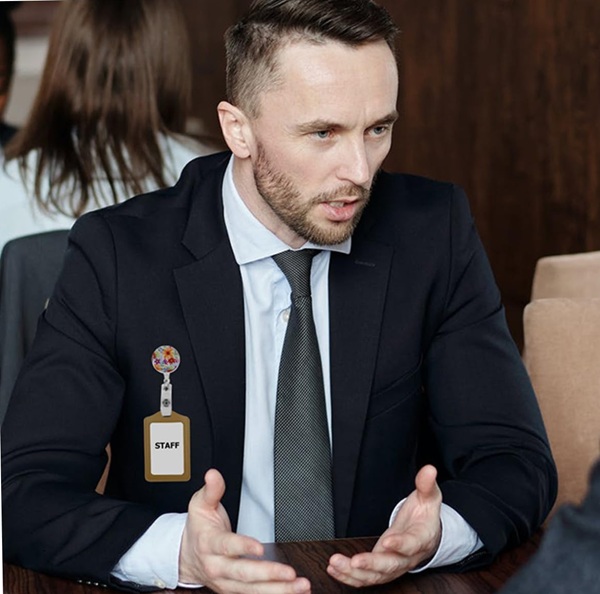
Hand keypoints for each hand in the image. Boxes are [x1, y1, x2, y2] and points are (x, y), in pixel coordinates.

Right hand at [179, 468, 310, 592]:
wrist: (185, 556)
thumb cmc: (198, 529)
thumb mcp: (200, 505)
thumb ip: (211, 490)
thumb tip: (213, 475)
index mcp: (209, 544)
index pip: (227, 546)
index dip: (243, 547)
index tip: (260, 548)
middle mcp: (218, 567)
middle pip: (243, 574)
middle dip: (268, 575)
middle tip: (289, 573)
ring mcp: (226, 582)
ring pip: (252, 590)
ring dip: (278, 590)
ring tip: (299, 585)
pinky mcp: (234, 590)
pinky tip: (294, 592)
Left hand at [327, 464, 441, 587]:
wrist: (428, 535)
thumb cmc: (425, 516)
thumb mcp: (429, 497)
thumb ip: (426, 484)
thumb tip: (429, 469)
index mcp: (420, 539)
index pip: (411, 544)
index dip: (400, 544)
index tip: (387, 541)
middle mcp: (407, 557)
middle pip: (390, 565)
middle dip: (372, 565)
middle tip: (355, 561)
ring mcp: (393, 565)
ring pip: (375, 576)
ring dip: (354, 573)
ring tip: (336, 564)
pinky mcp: (381, 569)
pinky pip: (366, 578)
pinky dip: (350, 577)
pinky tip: (334, 569)